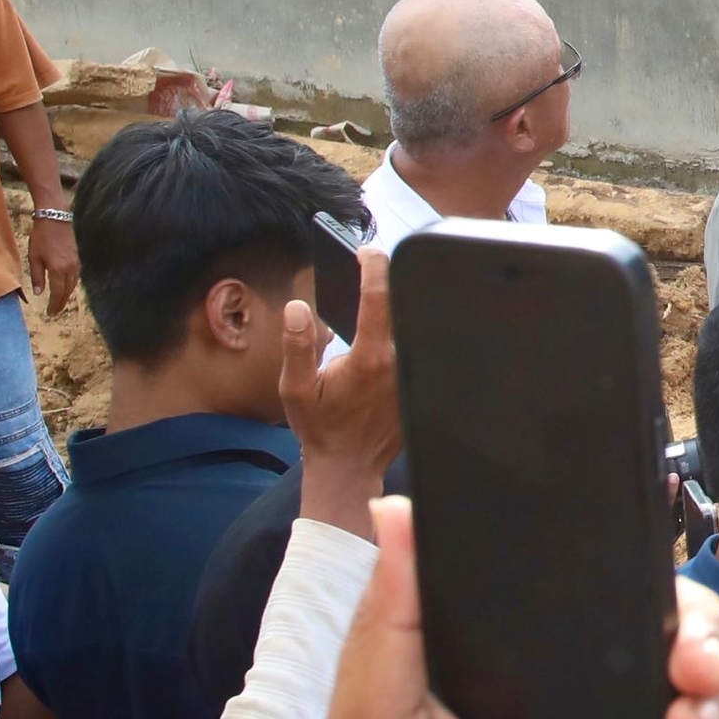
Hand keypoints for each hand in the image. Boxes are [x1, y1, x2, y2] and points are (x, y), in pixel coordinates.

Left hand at [28, 212, 80, 312]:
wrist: (55, 219)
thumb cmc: (41, 237)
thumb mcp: (34, 257)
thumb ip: (37, 277)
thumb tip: (39, 293)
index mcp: (58, 269)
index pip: (57, 293)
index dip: (54, 305)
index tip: (49, 313)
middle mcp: (70, 268)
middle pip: (67, 291)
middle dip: (61, 303)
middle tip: (54, 312)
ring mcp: (75, 263)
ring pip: (73, 285)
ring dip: (67, 295)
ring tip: (60, 302)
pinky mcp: (77, 258)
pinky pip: (76, 277)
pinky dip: (71, 285)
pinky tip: (66, 287)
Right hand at [280, 249, 401, 536]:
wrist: (349, 467)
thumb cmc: (320, 428)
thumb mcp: (295, 390)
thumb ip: (296, 346)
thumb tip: (296, 308)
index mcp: (370, 358)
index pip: (378, 298)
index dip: (373, 267)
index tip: (365, 252)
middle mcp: (400, 362)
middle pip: (406, 305)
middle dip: (394, 278)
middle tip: (376, 264)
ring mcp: (415, 373)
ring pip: (418, 324)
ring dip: (406, 302)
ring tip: (388, 286)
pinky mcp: (421, 383)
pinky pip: (423, 345)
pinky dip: (415, 327)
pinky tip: (404, 317)